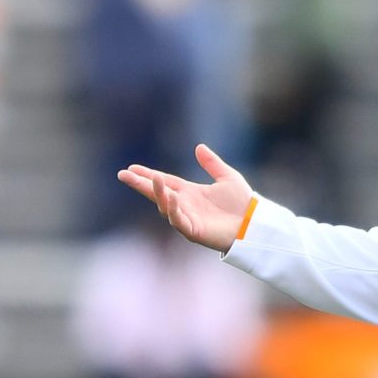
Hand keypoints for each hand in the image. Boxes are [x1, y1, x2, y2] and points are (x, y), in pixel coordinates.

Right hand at [117, 144, 255, 252]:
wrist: (254, 223)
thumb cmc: (242, 203)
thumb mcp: (227, 177)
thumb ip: (212, 163)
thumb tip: (199, 147)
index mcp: (190, 192)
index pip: (164, 182)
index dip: (148, 175)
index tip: (131, 168)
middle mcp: (184, 205)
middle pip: (157, 193)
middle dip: (140, 184)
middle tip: (123, 174)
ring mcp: (187, 218)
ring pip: (165, 206)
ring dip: (158, 193)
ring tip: (153, 179)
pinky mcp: (193, 231)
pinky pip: (178, 220)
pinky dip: (172, 209)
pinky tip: (170, 197)